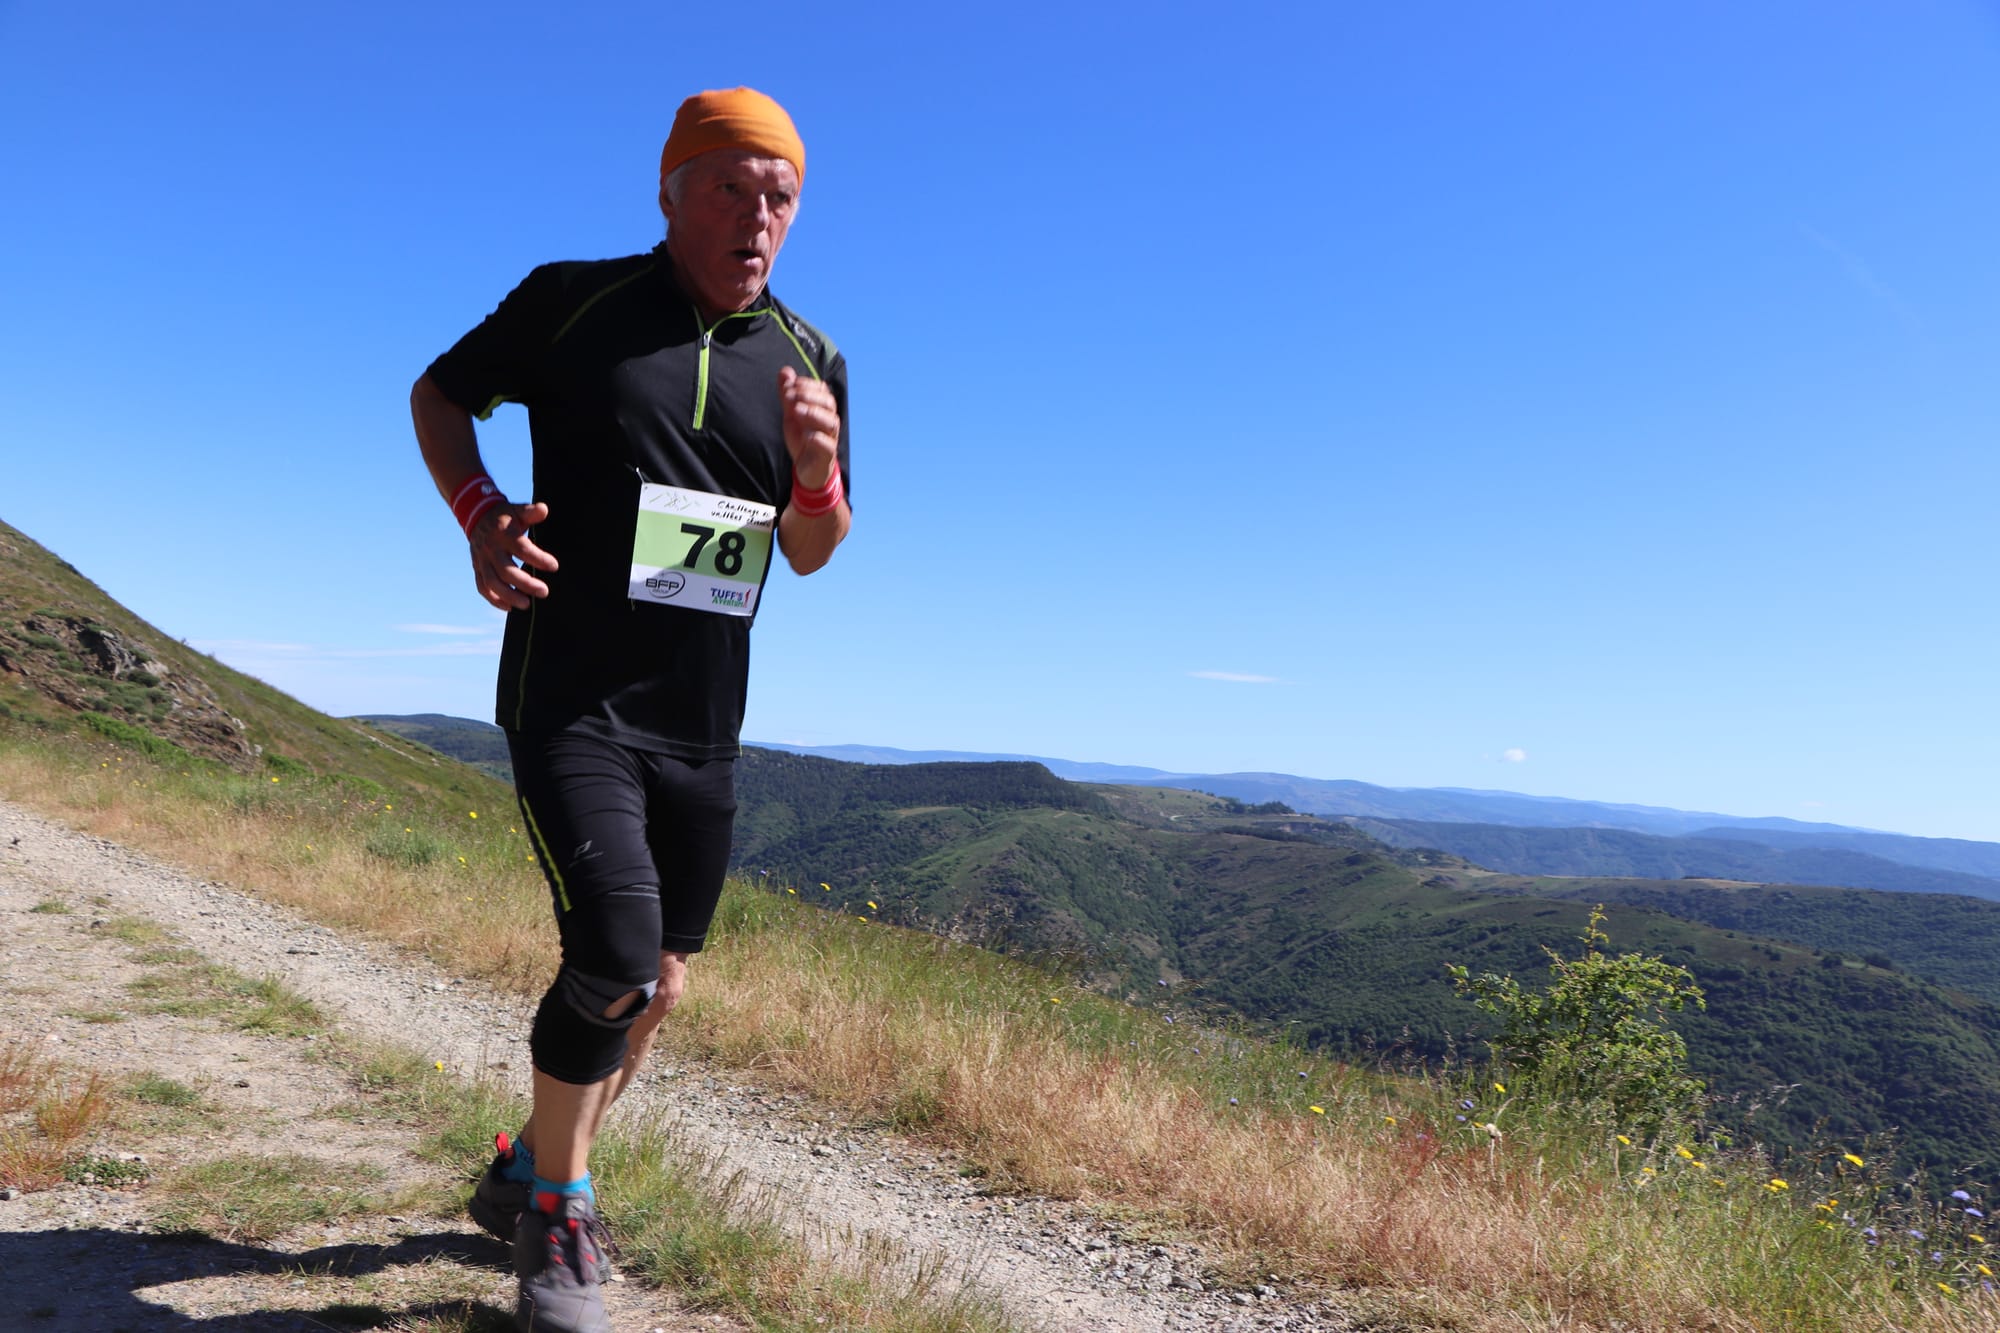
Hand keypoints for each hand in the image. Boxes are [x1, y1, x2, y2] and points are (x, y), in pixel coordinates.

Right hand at [468, 501, 557, 609]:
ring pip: (492, 583)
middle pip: (506, 570)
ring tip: (527, 604)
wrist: (477, 516)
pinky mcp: (477, 569)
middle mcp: (491, 549)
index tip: (554, 566)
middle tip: (544, 591)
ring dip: (509, 596)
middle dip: (525, 584)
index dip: (537, 558)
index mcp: (503, 534)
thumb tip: (543, 509)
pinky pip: (483, 588)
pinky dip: (494, 600)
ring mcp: (482, 561)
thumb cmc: (506, 516)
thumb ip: (531, 512)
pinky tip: (510, 607)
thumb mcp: (518, 510)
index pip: (521, 548)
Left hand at [778, 367, 840, 489]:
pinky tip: (806, 435)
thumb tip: (785, 371)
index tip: (791, 385)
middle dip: (810, 396)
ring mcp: (830, 438)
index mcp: (823, 409)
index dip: (807, 384)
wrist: (807, 469)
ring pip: (831, 423)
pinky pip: (828, 446)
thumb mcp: (791, 415)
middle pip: (829, 403)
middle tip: (790, 396)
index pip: (822, 390)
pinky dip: (818, 438)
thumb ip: (788, 394)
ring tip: (797, 411)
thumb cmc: (802, 439)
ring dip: (814, 414)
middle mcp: (829, 421)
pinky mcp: (827, 455)